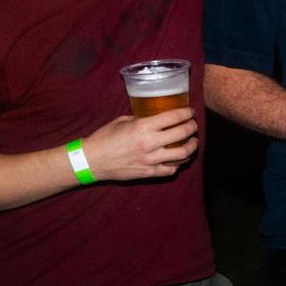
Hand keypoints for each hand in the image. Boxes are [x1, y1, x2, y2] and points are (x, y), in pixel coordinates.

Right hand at [80, 109, 198, 180]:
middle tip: (193, 125)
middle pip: (183, 133)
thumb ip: (141, 119)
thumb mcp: (122, 121)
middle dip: (192, 127)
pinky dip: (178, 163)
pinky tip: (178, 158)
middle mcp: (150, 143)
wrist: (92, 160)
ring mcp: (151, 160)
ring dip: (191, 146)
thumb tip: (155, 118)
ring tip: (192, 142)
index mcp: (143, 127)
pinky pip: (171, 169)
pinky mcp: (149, 173)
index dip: (187, 113)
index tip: (191, 112)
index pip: (174, 117)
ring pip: (183, 154)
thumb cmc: (104, 138)